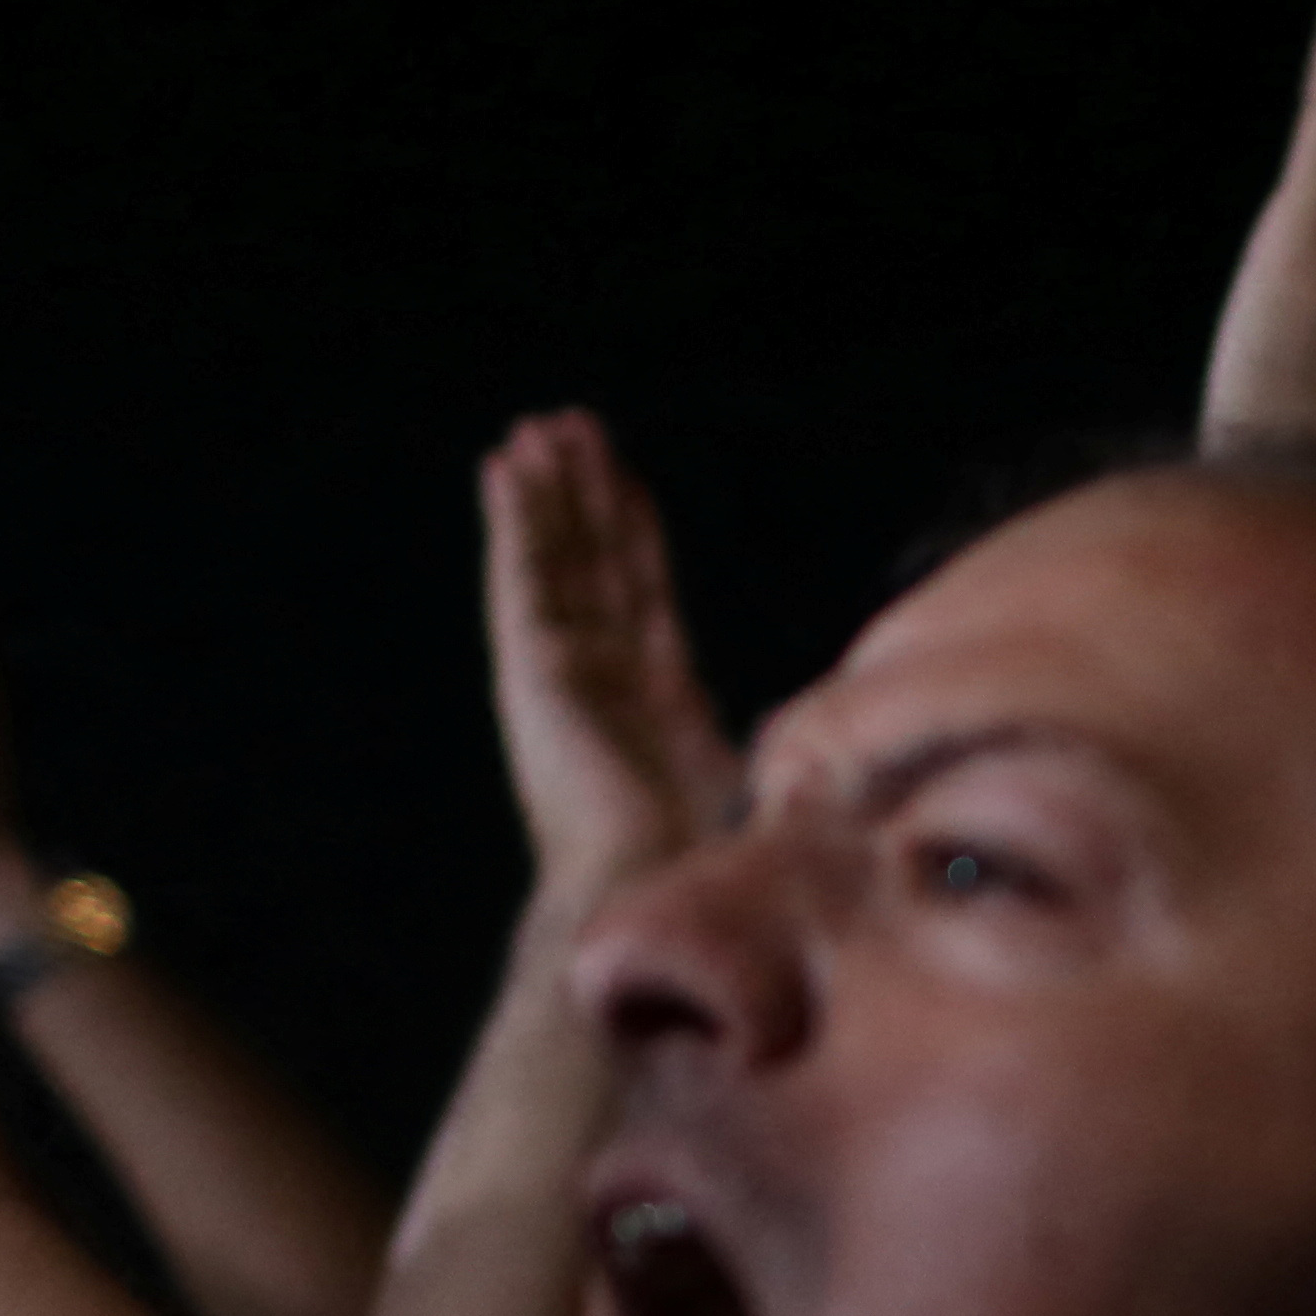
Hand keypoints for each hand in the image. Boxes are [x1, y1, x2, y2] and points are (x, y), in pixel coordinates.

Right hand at [482, 411, 738, 906]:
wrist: (643, 888)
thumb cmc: (704, 863)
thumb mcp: (756, 779)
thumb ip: (772, 741)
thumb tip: (811, 737)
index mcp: (656, 700)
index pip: (642, 594)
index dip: (631, 534)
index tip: (623, 480)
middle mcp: (603, 678)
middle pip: (593, 563)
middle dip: (583, 496)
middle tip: (571, 428)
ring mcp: (564, 670)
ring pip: (556, 557)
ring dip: (547, 492)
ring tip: (540, 427)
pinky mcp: (536, 667)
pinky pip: (524, 576)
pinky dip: (514, 521)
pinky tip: (504, 466)